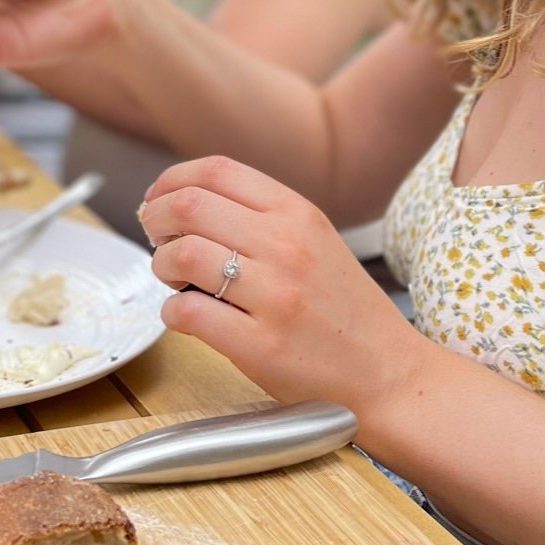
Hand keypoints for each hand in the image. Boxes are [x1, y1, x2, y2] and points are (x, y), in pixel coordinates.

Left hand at [140, 156, 427, 417]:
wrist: (389, 373)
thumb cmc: (345, 311)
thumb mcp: (316, 241)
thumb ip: (261, 217)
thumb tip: (183, 203)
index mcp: (298, 213)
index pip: (216, 170)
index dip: (172, 181)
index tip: (157, 199)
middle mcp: (287, 247)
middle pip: (189, 206)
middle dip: (155, 220)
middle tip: (157, 240)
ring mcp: (275, 296)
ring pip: (183, 255)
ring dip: (161, 265)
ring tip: (175, 280)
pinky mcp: (260, 346)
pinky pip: (187, 311)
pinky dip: (171, 311)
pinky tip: (185, 315)